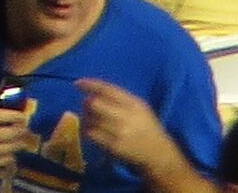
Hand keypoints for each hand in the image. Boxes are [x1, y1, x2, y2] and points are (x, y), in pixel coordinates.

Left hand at [76, 80, 192, 183]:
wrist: (159, 154)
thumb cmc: (147, 127)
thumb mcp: (140, 108)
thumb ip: (120, 97)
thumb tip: (93, 89)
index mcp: (135, 104)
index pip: (108, 90)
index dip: (91, 85)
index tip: (78, 83)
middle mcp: (127, 117)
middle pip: (95, 104)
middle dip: (87, 103)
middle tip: (87, 106)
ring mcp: (120, 132)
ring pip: (91, 119)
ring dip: (86, 117)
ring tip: (91, 119)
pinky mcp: (114, 146)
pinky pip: (92, 134)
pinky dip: (88, 130)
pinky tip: (93, 130)